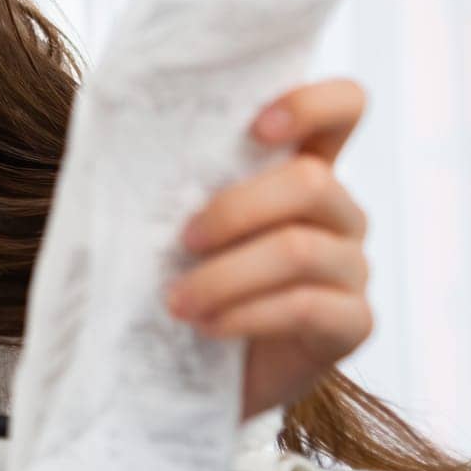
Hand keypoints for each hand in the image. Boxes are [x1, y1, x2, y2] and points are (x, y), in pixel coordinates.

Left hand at [164, 78, 373, 420]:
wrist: (191, 366)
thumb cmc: (179, 271)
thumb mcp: (173, 216)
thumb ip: (176, 173)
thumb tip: (117, 128)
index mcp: (303, 164)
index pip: (343, 106)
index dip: (311, 104)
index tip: (256, 128)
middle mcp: (339, 210)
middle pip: (311, 182)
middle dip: (234, 210)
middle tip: (181, 240)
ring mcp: (352, 266)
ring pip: (300, 250)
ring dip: (226, 275)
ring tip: (176, 300)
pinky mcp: (353, 323)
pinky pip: (305, 307)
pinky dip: (245, 314)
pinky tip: (207, 325)